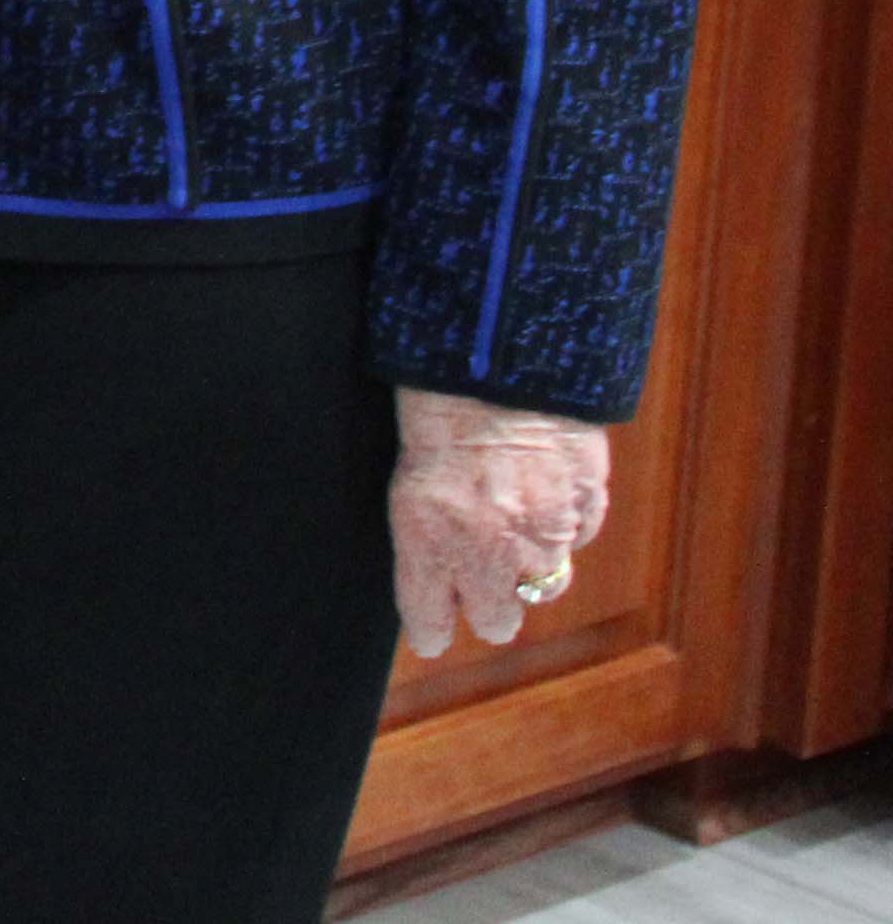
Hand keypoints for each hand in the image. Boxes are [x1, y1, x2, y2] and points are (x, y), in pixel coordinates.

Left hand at [390, 388, 610, 658]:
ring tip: (515, 534)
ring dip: (530, 567)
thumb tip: (437, 574)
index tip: (431, 635)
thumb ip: (425, 531)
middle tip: (481, 585)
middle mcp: (489, 547)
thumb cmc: (433, 405)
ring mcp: (543, 530)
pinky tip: (548, 497)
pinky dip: (568, 525)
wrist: (492, 355)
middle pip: (499, 620)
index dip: (431, 629)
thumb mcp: (405, 473)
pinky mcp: (585, 503)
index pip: (429, 615)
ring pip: (544, 584)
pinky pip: (580, 536)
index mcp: (428, 538)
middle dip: (488, 607)